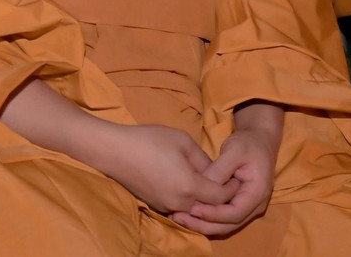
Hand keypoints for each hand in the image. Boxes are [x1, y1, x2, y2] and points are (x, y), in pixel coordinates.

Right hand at [91, 124, 232, 216]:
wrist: (114, 151)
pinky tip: (187, 184)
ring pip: (194, 210)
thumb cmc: (149, 140)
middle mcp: (180, 203)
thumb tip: (213, 170)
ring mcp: (166, 206)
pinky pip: (179, 207)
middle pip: (209, 208)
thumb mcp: (182, 141)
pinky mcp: (156, 205)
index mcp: (190, 187)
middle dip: (220, 197)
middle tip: (226, 181)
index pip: (221, 196)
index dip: (231, 187)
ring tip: (208, 182)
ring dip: (204, 200)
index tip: (236, 175)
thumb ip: (203, 158)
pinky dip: (188, 200)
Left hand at [172, 106, 281, 236]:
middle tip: (180, 219)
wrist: (258, 142)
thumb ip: (219, 170)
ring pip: (225, 226)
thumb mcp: (234, 150)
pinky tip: (188, 214)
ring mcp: (248, 208)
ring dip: (203, 225)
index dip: (214, 214)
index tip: (193, 209)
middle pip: (229, 225)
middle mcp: (255, 206)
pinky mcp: (238, 206)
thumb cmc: (247, 144)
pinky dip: (206, 219)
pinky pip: (222, 219)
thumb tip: (202, 186)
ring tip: (180, 219)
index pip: (235, 213)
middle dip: (204, 224)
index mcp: (257, 193)